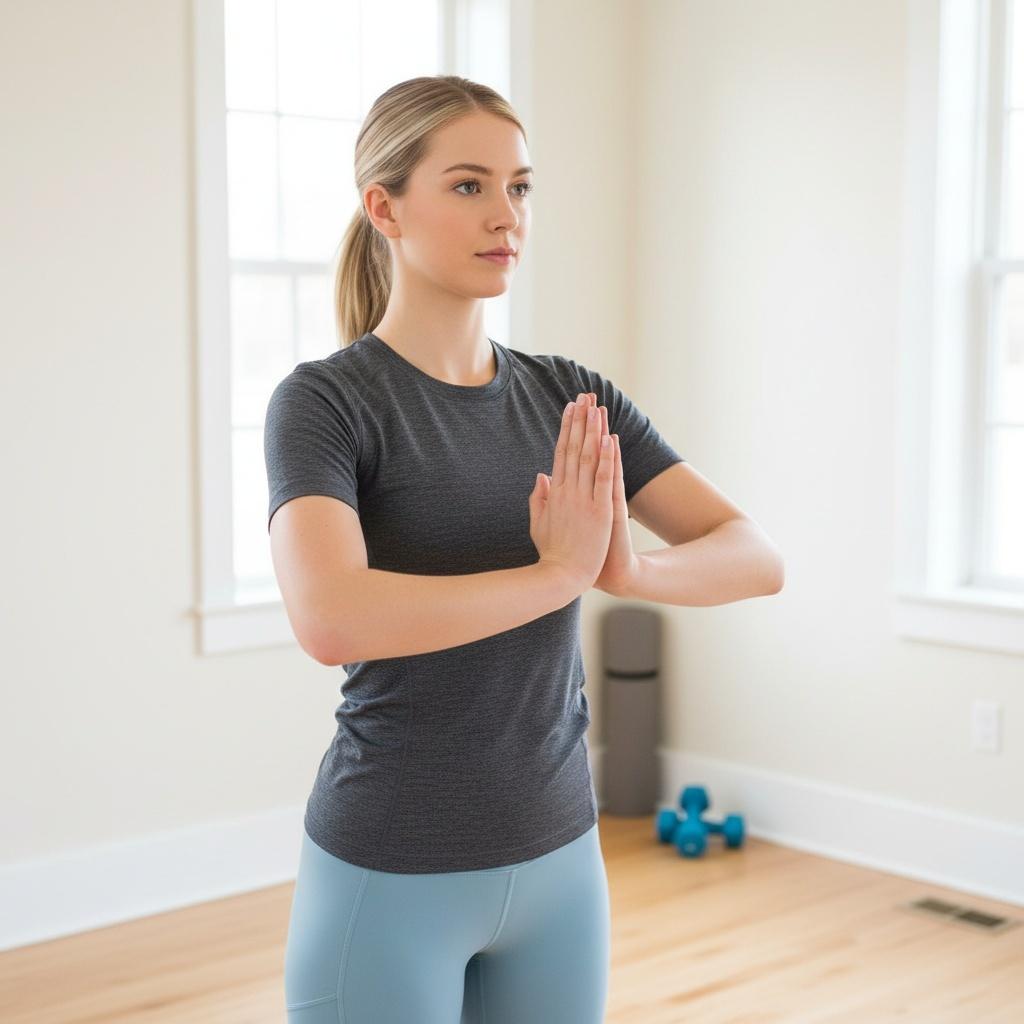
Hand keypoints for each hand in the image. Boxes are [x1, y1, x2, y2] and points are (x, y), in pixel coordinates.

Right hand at [536, 392, 639, 596]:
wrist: (561, 577)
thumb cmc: (552, 554)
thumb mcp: (538, 524)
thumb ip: (539, 499)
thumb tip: (541, 475)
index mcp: (554, 493)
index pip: (560, 453)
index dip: (566, 428)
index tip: (571, 408)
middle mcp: (567, 492)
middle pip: (573, 448)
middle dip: (579, 420)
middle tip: (584, 396)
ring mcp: (583, 500)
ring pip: (587, 458)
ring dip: (592, 431)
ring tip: (596, 407)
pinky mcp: (599, 512)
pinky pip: (602, 480)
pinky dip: (605, 459)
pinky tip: (608, 438)